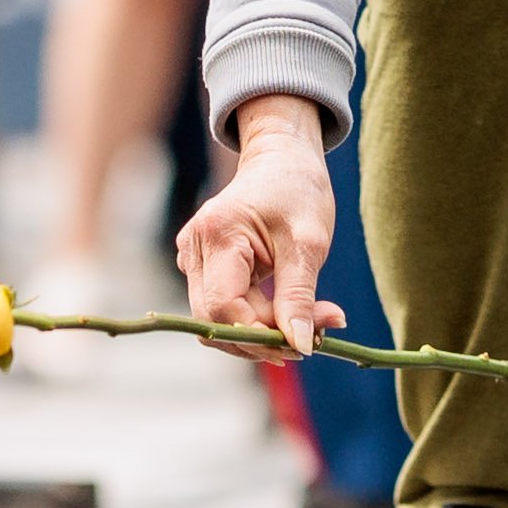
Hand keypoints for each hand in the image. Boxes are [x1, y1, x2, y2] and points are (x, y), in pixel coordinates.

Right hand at [175, 96, 340, 344]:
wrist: (282, 161)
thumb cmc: (298, 192)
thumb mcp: (309, 243)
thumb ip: (299, 296)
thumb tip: (300, 346)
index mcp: (216, 234)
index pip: (224, 308)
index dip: (260, 334)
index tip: (305, 343)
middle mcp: (193, 249)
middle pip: (216, 320)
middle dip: (263, 337)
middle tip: (314, 338)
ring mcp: (193, 259)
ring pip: (218, 321)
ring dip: (261, 333)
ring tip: (307, 324)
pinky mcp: (203, 268)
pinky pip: (223, 310)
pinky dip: (254, 320)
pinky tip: (287, 313)